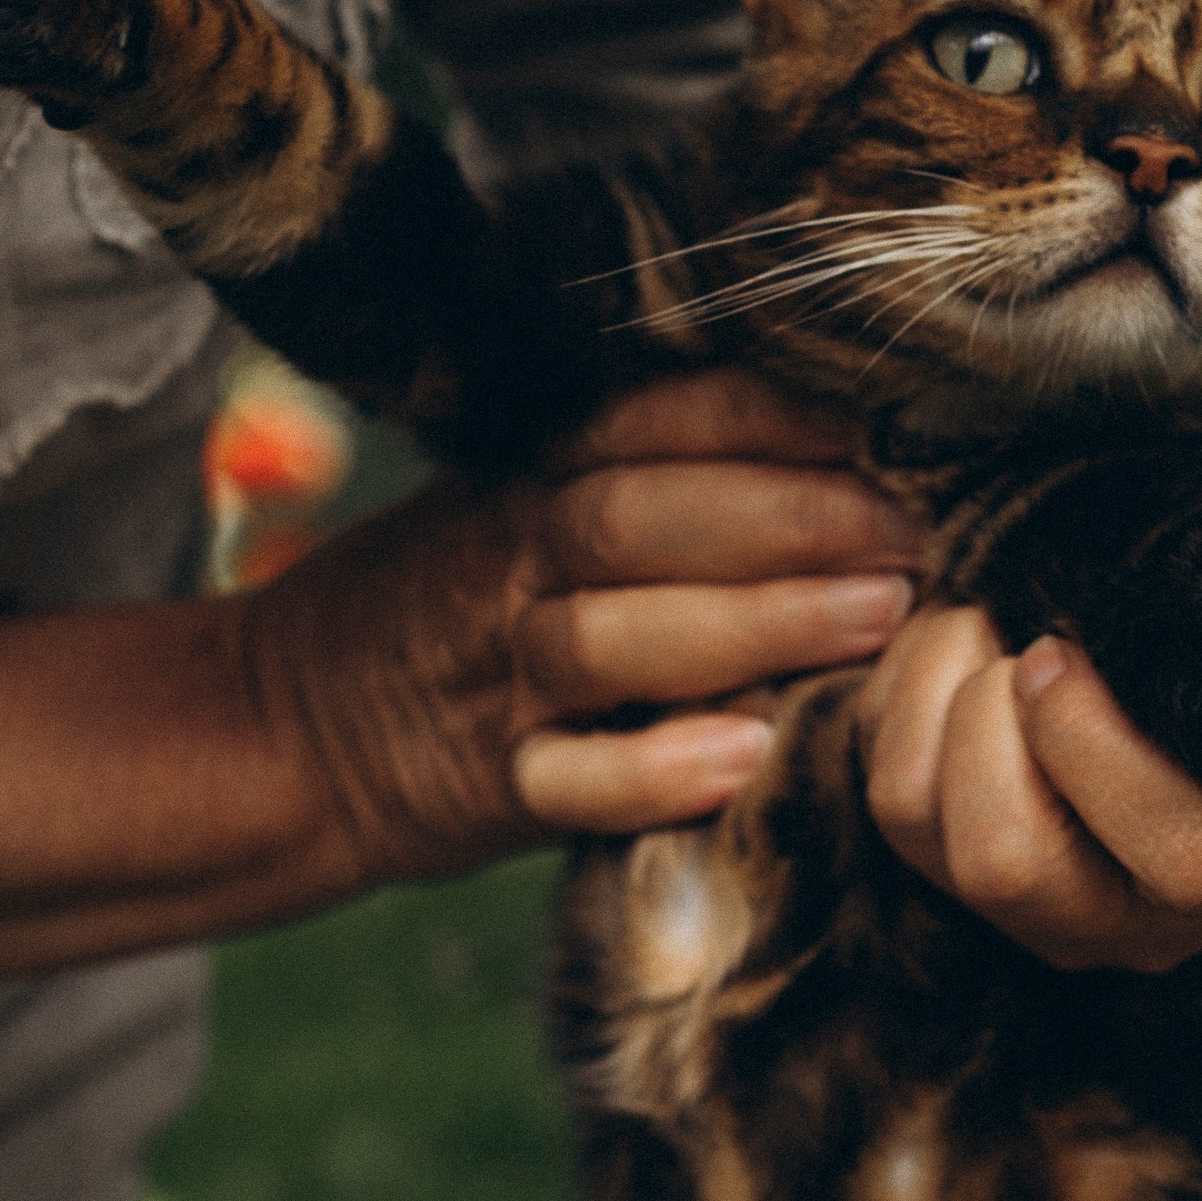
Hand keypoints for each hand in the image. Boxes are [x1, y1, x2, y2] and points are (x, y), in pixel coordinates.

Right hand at [242, 369, 920, 887]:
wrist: (289, 726)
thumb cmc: (457, 607)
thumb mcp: (520, 509)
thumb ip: (646, 479)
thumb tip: (843, 445)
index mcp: (527, 478)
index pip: (645, 421)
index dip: (761, 415)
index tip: (880, 421)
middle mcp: (509, 560)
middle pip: (636, 516)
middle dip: (786, 516)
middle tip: (912, 531)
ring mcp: (496, 675)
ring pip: (612, 636)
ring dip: (752, 622)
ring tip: (877, 617)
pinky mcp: (488, 785)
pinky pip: (568, 781)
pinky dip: (655, 771)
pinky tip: (747, 757)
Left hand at [862, 605, 1201, 972]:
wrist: (1181, 706)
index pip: (1173, 854)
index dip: (1095, 745)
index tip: (1066, 648)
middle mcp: (1116, 922)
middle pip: (1007, 865)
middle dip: (986, 724)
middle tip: (1013, 638)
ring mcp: (1020, 906)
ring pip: (918, 821)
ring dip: (931, 693)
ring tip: (978, 620)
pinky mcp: (941, 869)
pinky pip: (883, 790)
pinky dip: (895, 697)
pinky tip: (950, 644)